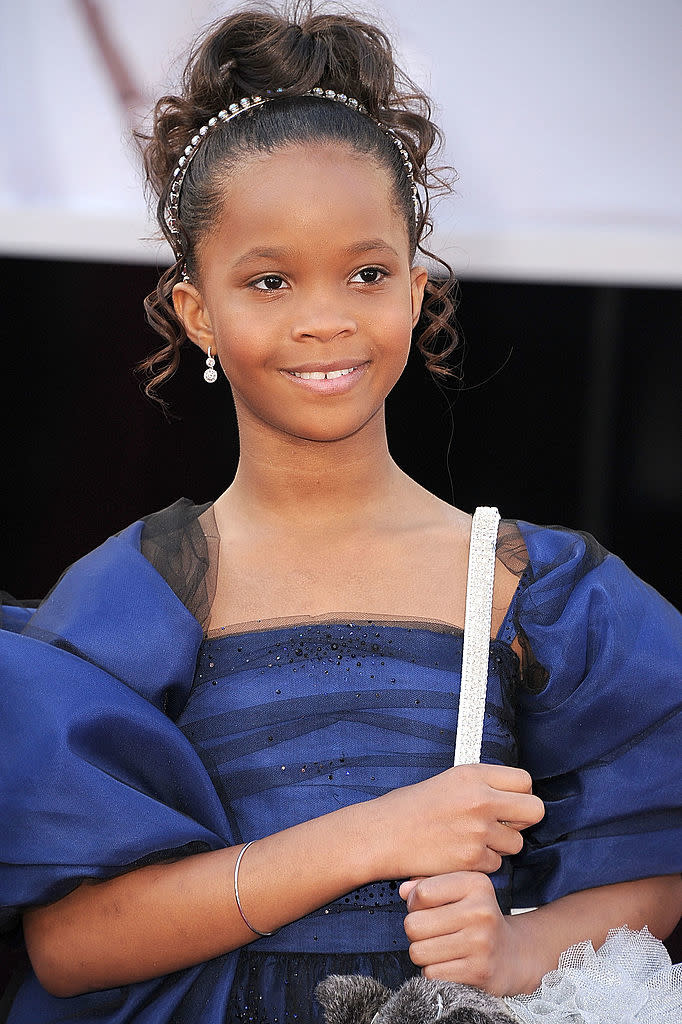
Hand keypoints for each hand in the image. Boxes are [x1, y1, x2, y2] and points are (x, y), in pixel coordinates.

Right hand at [370, 764, 543, 878]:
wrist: (383, 835)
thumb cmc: (411, 807)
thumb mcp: (448, 781)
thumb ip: (482, 784)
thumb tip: (514, 795)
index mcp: (473, 775)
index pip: (525, 780)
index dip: (520, 794)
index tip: (510, 803)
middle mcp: (480, 799)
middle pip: (535, 810)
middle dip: (524, 820)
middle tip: (504, 824)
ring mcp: (478, 830)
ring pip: (516, 843)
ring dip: (500, 846)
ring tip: (471, 840)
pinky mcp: (472, 858)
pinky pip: (496, 864)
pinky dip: (481, 863)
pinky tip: (458, 854)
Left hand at [400, 871, 531, 996]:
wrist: (512, 955)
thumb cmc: (476, 917)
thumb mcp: (460, 890)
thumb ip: (428, 884)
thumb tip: (403, 890)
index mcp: (476, 884)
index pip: (422, 893)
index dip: (414, 903)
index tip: (426, 907)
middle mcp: (481, 912)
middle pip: (414, 925)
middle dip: (415, 931)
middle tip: (432, 931)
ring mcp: (481, 944)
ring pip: (418, 952)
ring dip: (422, 952)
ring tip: (440, 947)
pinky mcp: (478, 972)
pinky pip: (431, 974)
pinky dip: (433, 971)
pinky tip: (449, 963)